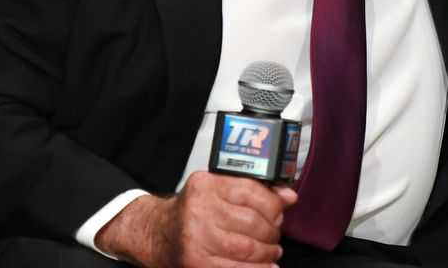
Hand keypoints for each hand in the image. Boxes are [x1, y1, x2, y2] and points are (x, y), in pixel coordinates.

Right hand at [96, 171, 297, 267]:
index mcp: (206, 186)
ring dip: (267, 252)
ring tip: (272, 251)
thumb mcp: (219, 190)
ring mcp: (196, 240)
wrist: (157, 233)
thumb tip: (289, 197)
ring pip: (247, 248)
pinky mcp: (196, 263)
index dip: (274, 205)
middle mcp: (199, 211)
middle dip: (272, 231)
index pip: (252, 192)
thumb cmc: (193, 210)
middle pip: (253, 223)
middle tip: (275, 234)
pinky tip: (266, 266)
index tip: (280, 212)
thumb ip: (255, 189)